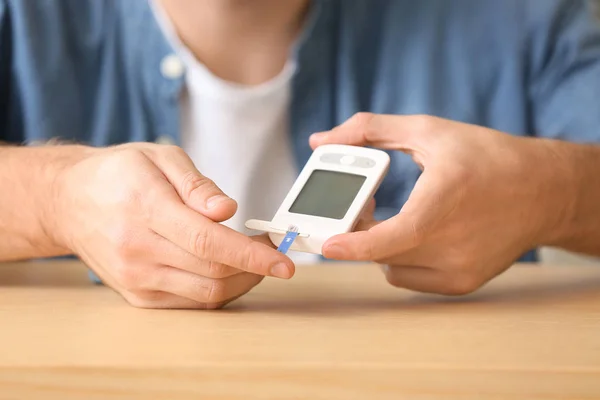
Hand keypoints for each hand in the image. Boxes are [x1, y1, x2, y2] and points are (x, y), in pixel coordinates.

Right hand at [53, 143, 294, 308]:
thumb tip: (228, 211)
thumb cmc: (119, 175)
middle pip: (213, 271)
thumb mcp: (160, 158)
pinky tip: (225, 270)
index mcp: (146, 208)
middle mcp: (137, 249)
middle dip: (255, 266)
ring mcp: (135, 277)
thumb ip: (197, 185)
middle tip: (271, 249)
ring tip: (250, 258)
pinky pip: (190, 302)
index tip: (285, 262)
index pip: (209, 242)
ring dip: (241, 281)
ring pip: (205, 293)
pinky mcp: (136, 296)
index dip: (253, 255)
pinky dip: (217, 290)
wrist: (69, 203)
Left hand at [310, 113, 564, 294]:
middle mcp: (454, 242)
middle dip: (360, 232)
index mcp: (444, 201)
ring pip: (393, 268)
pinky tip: (417, 235)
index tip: (327, 245)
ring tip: (396, 218)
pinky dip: (403, 259)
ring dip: (382, 247)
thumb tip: (319, 141)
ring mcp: (460, 269)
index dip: (355, 245)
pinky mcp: (463, 283)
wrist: (543, 191)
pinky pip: (412, 278)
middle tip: (364, 206)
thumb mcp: (428, 131)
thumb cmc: (485, 156)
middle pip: (383, 251)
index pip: (391, 237)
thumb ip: (369, 130)